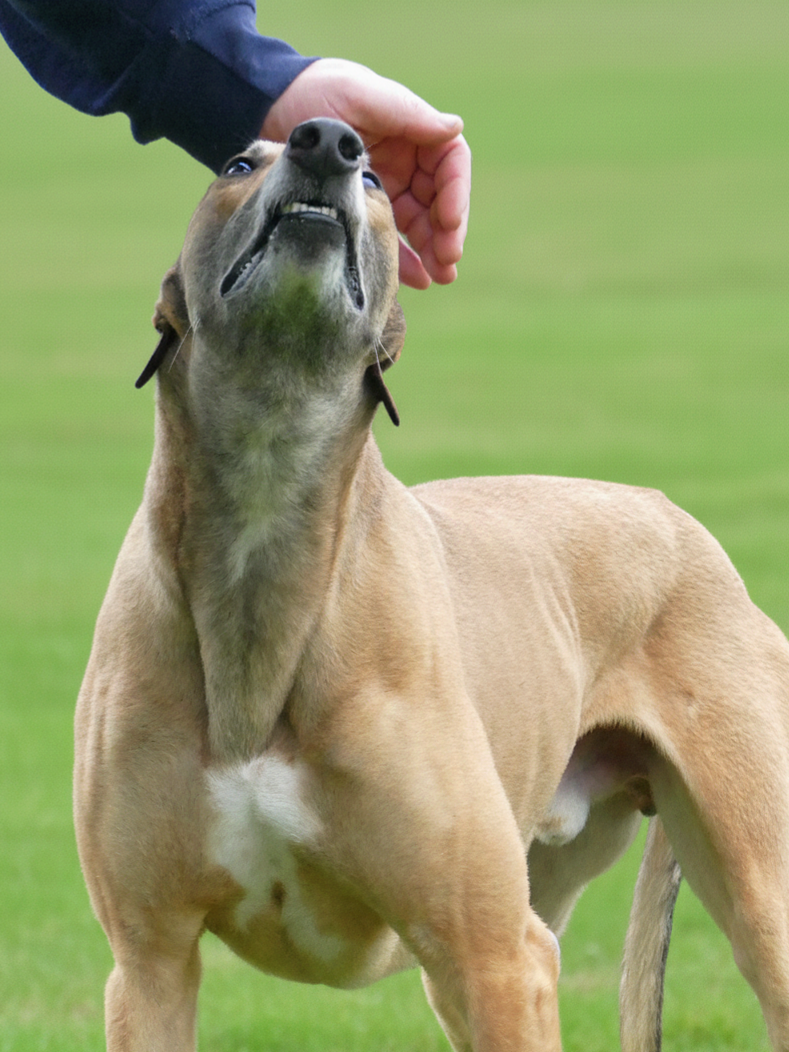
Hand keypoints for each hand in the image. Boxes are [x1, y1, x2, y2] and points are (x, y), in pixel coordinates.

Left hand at [261, 58, 470, 288]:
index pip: (449, 163)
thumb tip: (455, 126)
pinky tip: (418, 280)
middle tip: (448, 260)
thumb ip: (406, 114)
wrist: (265, 108)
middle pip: (439, 200)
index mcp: (411, 133)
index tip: (449, 219)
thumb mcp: (361, 95)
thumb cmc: (314, 91)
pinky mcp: (361, 211)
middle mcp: (404, 162)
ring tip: (441, 276)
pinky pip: (388, 238)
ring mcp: (385, 189)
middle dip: (447, 230)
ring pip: (420, 225)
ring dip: (433, 251)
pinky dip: (404, 260)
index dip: (456, 191)